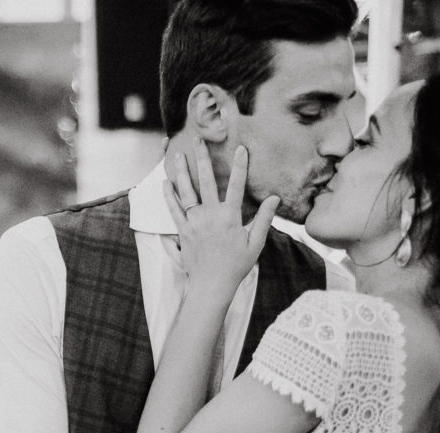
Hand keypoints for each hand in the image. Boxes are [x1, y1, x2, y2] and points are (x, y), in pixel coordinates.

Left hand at [163, 140, 277, 289]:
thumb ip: (264, 219)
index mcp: (230, 217)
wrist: (211, 285)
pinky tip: (165, 183)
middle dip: (202, 159)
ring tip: (178, 155)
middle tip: (198, 140)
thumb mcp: (256, 243)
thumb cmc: (236, 266)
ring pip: (186, 192)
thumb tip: (274, 198)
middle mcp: (210, 216)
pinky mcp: (182, 231)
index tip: (240, 148)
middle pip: (206, 181)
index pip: (237, 186)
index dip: (240, 166)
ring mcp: (194, 222)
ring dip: (182, 172)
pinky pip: (173, 210)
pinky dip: (169, 196)